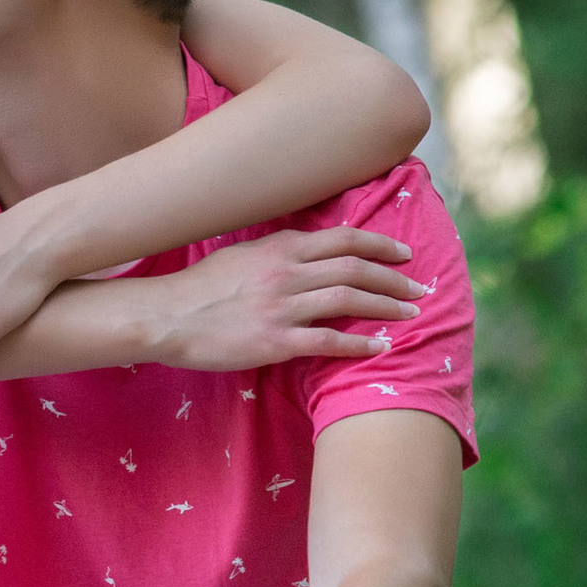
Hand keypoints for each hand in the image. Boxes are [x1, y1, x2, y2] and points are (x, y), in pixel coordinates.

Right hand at [137, 228, 422, 373]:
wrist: (166, 316)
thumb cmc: (198, 288)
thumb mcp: (240, 255)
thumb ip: (277, 253)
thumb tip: (307, 252)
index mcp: (279, 248)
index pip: (344, 239)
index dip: (380, 246)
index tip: (403, 255)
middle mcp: (286, 273)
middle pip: (356, 270)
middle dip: (394, 279)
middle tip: (420, 289)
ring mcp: (282, 307)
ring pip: (349, 301)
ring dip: (386, 307)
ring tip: (411, 315)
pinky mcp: (275, 341)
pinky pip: (328, 341)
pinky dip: (359, 343)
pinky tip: (380, 347)